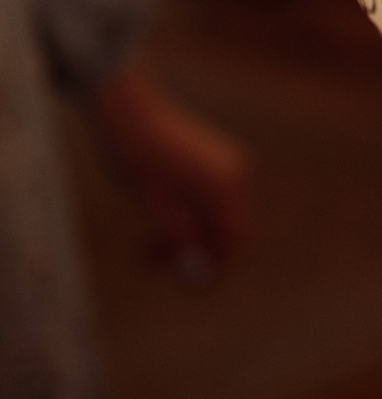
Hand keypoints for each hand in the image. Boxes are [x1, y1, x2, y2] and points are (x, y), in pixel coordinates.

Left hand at [87, 66, 247, 279]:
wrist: (128, 109)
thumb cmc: (136, 156)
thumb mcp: (152, 204)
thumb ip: (179, 238)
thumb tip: (197, 271)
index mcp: (225, 186)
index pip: (236, 240)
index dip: (219, 268)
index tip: (194, 288)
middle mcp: (236, 175)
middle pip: (225, 230)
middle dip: (192, 252)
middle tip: (150, 265)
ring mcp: (229, 165)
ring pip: (214, 216)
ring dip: (184, 235)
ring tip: (143, 247)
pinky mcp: (216, 161)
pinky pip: (209, 200)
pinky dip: (187, 216)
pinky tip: (157, 219)